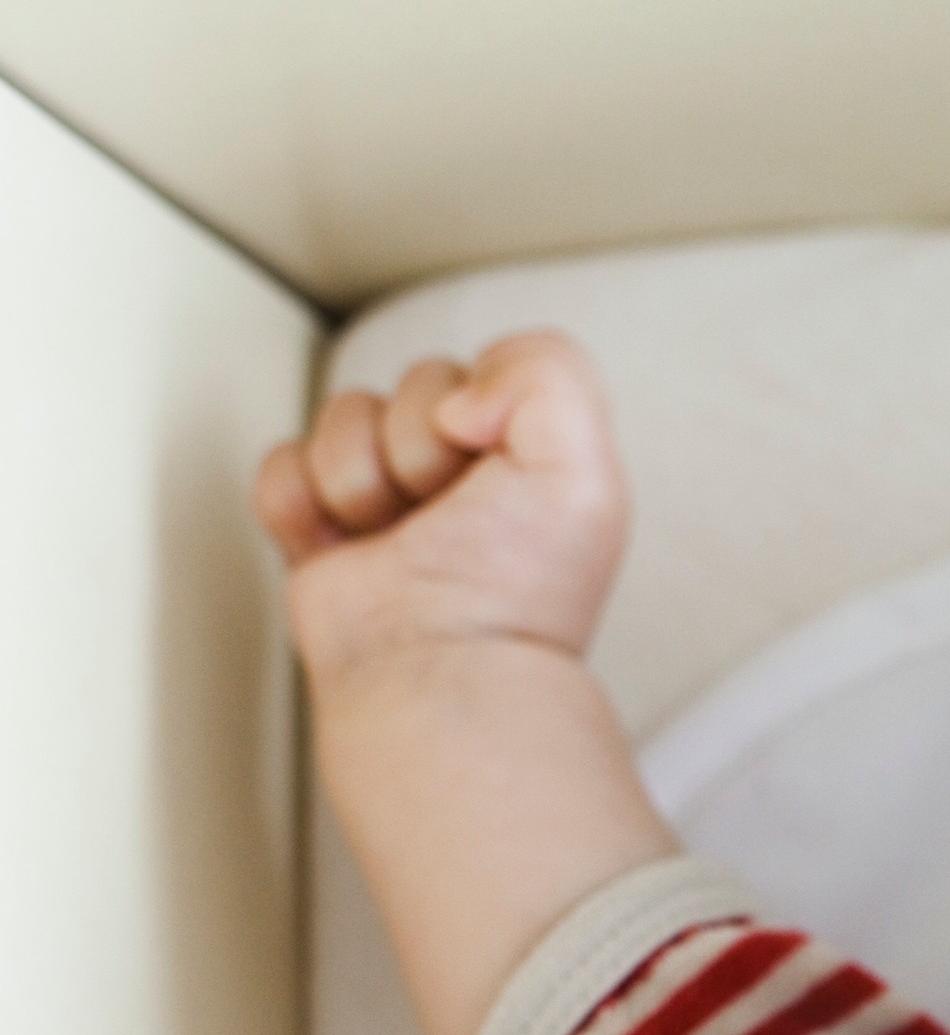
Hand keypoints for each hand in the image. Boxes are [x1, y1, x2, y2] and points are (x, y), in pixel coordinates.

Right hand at [253, 333, 627, 688]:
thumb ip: (551, 371)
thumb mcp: (581, 468)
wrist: (436, 669)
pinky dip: (301, 504)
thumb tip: (459, 394)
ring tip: (396, 541)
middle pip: (412, 383)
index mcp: (534, 459)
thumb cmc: (514, 591)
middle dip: (420, 445)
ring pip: (342, 414)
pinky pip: (283, 463)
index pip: (487, 365)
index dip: (483, 405)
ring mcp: (389, 499)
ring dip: (362, 478)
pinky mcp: (320, 527)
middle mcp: (466, 476)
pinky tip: (342, 549)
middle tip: (447, 516)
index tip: (497, 471)